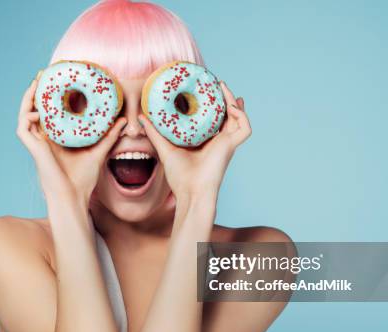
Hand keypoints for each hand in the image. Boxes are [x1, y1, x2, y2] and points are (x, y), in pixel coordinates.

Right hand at [16, 79, 126, 204]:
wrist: (74, 197)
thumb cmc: (84, 180)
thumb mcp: (99, 152)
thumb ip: (109, 136)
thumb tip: (123, 120)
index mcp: (56, 138)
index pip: (51, 112)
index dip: (51, 96)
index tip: (59, 79)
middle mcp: (44, 139)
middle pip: (36, 109)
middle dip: (37, 91)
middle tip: (44, 74)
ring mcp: (37, 144)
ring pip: (25, 114)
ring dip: (28, 98)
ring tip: (36, 83)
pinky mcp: (33, 149)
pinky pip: (23, 128)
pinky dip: (27, 116)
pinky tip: (37, 110)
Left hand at [138, 82, 251, 201]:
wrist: (190, 192)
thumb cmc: (179, 176)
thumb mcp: (165, 148)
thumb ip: (155, 133)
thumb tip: (142, 117)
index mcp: (206, 141)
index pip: (213, 118)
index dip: (214, 104)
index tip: (207, 89)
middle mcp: (219, 140)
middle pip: (228, 114)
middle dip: (226, 98)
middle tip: (218, 83)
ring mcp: (227, 143)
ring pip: (238, 117)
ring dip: (234, 101)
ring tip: (224, 87)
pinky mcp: (231, 146)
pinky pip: (245, 127)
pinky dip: (242, 115)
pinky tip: (232, 106)